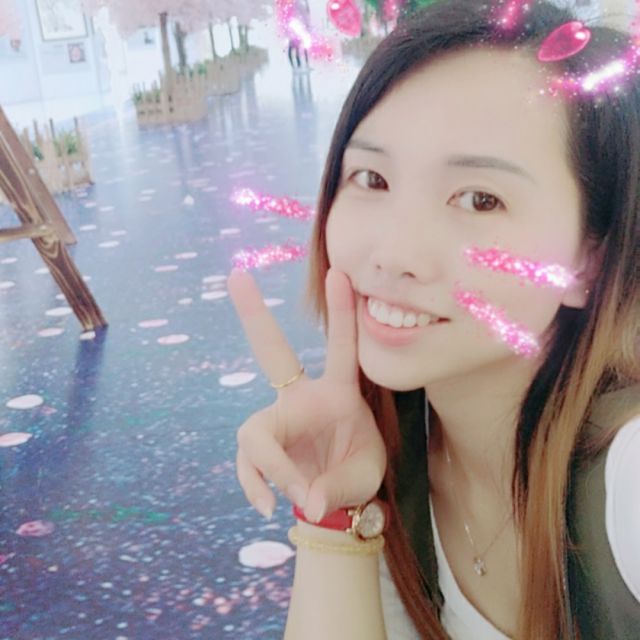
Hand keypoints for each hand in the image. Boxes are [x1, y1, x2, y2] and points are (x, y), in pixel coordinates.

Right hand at [227, 267, 386, 523]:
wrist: (336, 503)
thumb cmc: (357, 477)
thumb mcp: (364, 478)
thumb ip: (338, 487)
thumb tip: (308, 500)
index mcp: (339, 395)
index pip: (341, 350)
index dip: (341, 314)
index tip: (338, 273)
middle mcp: (302, 398)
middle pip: (271, 353)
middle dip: (254, 315)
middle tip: (236, 276)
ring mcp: (277, 420)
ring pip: (254, 434)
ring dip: (272, 471)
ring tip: (298, 498)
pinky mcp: (261, 445)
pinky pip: (247, 462)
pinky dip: (254, 486)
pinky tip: (267, 507)